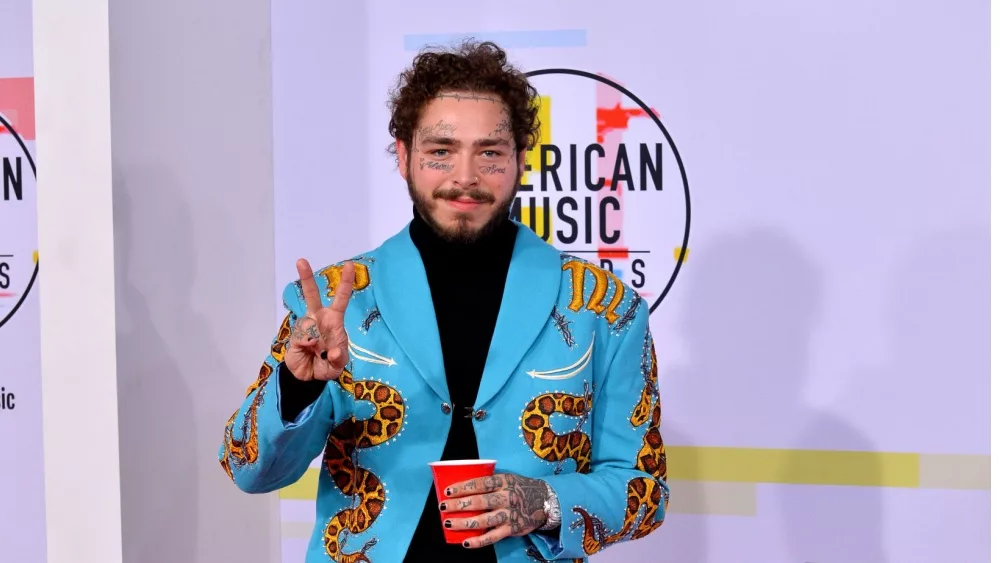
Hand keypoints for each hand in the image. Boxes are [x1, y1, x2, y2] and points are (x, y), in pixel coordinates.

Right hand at [284, 258, 354, 381]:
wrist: (309, 377)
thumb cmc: (328, 364)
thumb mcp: (339, 365)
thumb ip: (339, 359)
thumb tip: (333, 352)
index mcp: (334, 320)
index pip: (341, 299)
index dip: (345, 282)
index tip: (348, 266)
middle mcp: (319, 319)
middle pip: (312, 295)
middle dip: (306, 278)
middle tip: (301, 261)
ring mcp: (305, 327)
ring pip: (307, 323)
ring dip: (314, 340)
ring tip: (317, 353)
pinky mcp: (295, 336)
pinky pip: (301, 338)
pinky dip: (306, 346)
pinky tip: (307, 351)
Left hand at [438, 473, 549, 548]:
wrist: (544, 501)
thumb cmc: (519, 488)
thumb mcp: (508, 478)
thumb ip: (490, 482)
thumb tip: (463, 486)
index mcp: (504, 481)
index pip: (480, 483)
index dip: (463, 487)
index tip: (447, 491)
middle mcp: (507, 497)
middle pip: (479, 501)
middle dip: (459, 505)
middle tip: (443, 507)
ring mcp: (509, 514)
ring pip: (483, 520)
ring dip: (464, 522)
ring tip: (448, 523)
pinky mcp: (512, 529)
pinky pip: (493, 537)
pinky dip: (479, 541)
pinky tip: (466, 542)